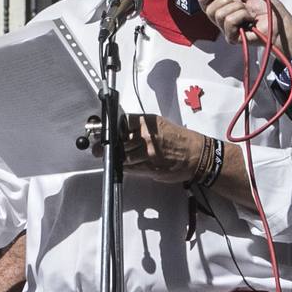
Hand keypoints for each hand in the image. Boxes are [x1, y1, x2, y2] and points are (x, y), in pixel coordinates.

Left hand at [95, 114, 212, 183]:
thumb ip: (140, 125)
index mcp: (148, 123)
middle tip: (96, 147)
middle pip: (118, 140)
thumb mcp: (159, 124)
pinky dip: (123, 167)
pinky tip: (120, 165)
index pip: (121, 122)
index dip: (107, 128)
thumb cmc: (178, 139)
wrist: (196, 154)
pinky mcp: (150, 167)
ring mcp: (148, 153)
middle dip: (105, 145)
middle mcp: (147, 136)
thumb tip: (120, 129)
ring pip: (122, 155)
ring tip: (106, 157)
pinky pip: (131, 168)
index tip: (96, 130)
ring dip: (113, 157)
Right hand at [199, 0, 291, 58]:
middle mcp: (225, 22)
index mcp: (227, 11)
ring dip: (238, 8)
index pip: (207, 6)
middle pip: (210, 10)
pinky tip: (250, 20)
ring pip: (219, 14)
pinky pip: (229, 21)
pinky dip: (241, 15)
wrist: (279, 22)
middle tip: (242, 4)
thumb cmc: (269, 11)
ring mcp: (228, 31)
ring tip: (249, 13)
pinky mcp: (233, 38)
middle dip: (226, 1)